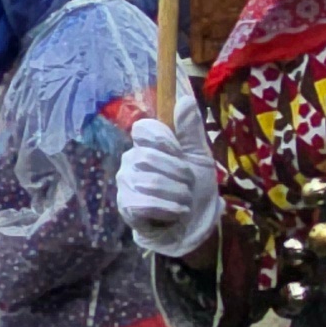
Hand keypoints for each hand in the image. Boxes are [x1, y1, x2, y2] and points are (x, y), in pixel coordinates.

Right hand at [117, 115, 224, 258]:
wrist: (195, 227)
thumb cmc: (196, 189)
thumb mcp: (200, 157)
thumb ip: (191, 130)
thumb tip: (186, 99)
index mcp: (146, 145)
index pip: (143, 129)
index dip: (164, 140)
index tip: (179, 152)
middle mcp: (130, 162)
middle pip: (149, 157)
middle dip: (180, 174)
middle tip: (188, 184)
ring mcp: (125, 185)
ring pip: (151, 182)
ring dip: (178, 195)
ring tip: (183, 202)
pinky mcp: (126, 208)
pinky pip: (144, 203)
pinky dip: (168, 209)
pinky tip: (175, 214)